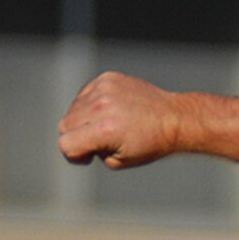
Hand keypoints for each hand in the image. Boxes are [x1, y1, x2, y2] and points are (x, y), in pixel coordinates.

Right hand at [59, 72, 180, 169]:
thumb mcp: (118, 160)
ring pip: (73, 108)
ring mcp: (104, 89)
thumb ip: (92, 152)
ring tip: (109, 125)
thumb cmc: (149, 144)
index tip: (89, 157)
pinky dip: (92, 105)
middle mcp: (101, 106)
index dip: (74, 155)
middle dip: (78, 137)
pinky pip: (85, 94)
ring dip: (85, 120)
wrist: (173, 119)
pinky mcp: (107, 79)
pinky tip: (112, 111)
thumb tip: (77, 141)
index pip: (65, 143)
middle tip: (100, 142)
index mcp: (105, 130)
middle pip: (65, 125)